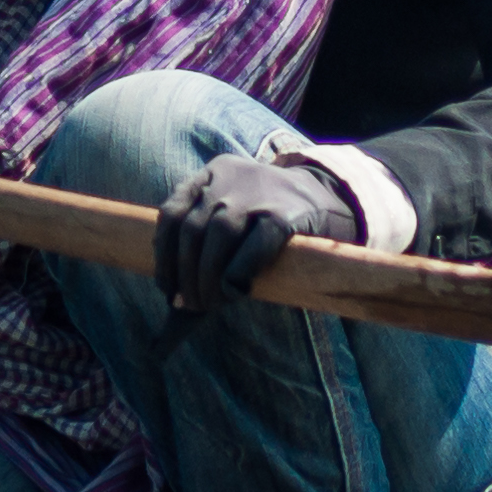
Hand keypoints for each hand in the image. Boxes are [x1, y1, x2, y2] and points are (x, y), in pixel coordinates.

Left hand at [151, 155, 359, 315]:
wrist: (328, 198)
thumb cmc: (267, 220)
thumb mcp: (232, 215)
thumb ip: (199, 248)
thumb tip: (164, 317)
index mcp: (212, 174)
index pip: (170, 213)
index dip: (163, 257)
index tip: (166, 289)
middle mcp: (231, 178)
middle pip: (192, 229)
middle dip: (183, 275)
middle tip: (187, 306)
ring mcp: (260, 192)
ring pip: (218, 235)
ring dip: (206, 279)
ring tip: (209, 304)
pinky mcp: (286, 214)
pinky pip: (254, 246)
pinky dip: (237, 274)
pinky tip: (235, 292)